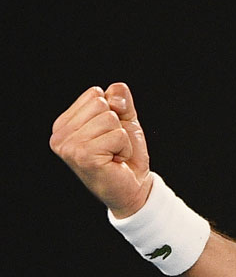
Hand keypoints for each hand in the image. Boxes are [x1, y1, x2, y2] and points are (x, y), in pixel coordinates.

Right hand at [50, 82, 153, 217]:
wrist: (133, 186)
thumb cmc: (126, 155)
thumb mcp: (124, 121)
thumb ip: (120, 100)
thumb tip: (115, 89)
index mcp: (65, 123)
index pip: (95, 94)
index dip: (113, 111)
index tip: (109, 133)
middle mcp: (60, 135)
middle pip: (102, 104)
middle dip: (117, 124)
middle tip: (113, 146)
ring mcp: (69, 147)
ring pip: (110, 118)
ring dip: (121, 138)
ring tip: (113, 154)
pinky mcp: (83, 156)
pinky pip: (118, 135)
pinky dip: (125, 148)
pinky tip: (115, 161)